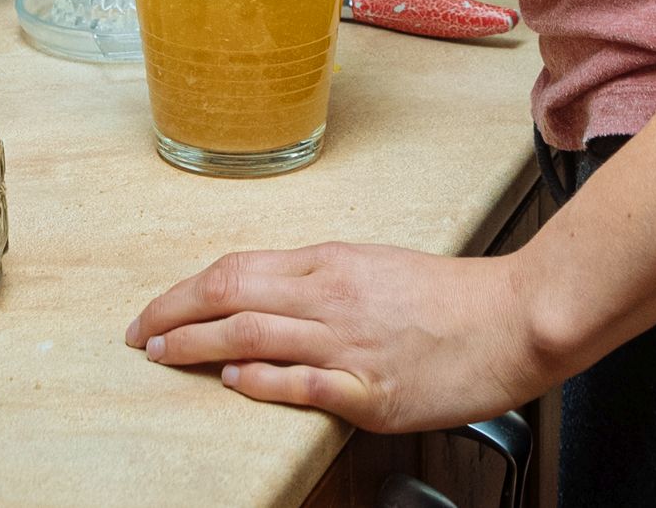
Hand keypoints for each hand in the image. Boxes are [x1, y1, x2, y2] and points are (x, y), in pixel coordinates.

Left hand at [127, 242, 551, 431]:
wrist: (515, 320)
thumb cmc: (452, 298)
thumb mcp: (376, 269)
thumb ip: (321, 283)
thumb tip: (266, 299)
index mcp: (332, 264)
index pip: (237, 269)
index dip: (186, 290)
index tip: (158, 309)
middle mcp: (332, 298)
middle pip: (232, 295)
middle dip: (174, 314)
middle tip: (141, 335)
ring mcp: (350, 345)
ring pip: (254, 335)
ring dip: (199, 346)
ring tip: (165, 355)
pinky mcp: (371, 391)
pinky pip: (304, 381)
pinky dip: (262, 381)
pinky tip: (235, 382)